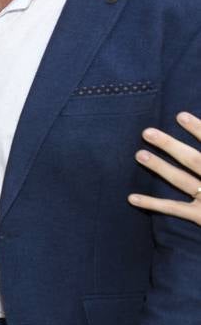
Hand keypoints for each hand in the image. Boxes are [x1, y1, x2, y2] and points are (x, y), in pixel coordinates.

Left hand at [129, 111, 200, 225]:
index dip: (199, 129)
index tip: (180, 115)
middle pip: (194, 160)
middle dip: (170, 146)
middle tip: (147, 132)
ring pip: (182, 181)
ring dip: (159, 167)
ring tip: (139, 154)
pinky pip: (175, 209)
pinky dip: (153, 204)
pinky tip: (131, 198)